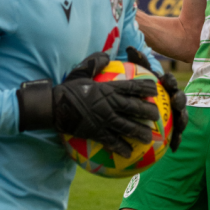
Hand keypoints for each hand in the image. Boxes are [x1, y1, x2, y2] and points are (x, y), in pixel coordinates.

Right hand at [17, 52, 160, 158]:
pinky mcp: (96, 132)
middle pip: (133, 108)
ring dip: (139, 132)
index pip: (130, 86)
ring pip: (126, 126)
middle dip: (147, 112)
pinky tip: (129, 154)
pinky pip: (111, 141)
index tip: (156, 89)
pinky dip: (121, 147)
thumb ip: (95, 63)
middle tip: (157, 116)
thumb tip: (106, 56)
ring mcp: (103, 119)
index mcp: (107, 88)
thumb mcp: (80, 72)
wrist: (52, 107)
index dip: (145, 88)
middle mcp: (108, 104)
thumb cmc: (67, 89)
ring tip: (149, 138)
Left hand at [126, 46, 187, 151]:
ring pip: (183, 118)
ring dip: (183, 122)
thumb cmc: (139, 90)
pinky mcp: (175, 130)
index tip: (166, 79)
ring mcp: (176, 116)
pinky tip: (173, 149)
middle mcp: (174, 100)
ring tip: (180, 127)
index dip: (170, 81)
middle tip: (176, 102)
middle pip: (181, 100)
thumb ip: (136, 64)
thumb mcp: (137, 76)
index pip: (170, 82)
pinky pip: (177, 136)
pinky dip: (176, 142)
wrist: (141, 106)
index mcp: (166, 88)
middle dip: (180, 101)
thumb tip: (130, 47)